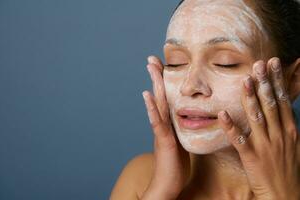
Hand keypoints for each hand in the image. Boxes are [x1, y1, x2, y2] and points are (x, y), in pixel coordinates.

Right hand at [141, 55, 189, 199]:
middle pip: (161, 95)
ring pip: (158, 103)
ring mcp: (161, 131)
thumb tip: (186, 119)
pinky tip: (147, 95)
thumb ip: (180, 129)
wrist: (167, 183)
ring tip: (150, 67)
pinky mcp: (163, 140)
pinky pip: (157, 122)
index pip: (167, 98)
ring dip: (153, 84)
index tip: (164, 65)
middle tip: (152, 58)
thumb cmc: (175, 163)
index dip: (165, 82)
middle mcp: (163, 123)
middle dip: (157, 76)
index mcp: (170, 123)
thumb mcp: (180, 141)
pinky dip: (151, 108)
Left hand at [218, 58, 298, 199]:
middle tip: (258, 63)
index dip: (277, 81)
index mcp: (289, 130)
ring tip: (244, 80)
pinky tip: (222, 114)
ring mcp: (266, 146)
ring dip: (250, 98)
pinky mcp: (253, 158)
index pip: (283, 100)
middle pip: (271, 104)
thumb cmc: (287, 169)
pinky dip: (231, 127)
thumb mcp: (292, 143)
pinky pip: (240, 140)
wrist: (286, 196)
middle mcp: (279, 135)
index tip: (272, 64)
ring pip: (257, 118)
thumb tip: (281, 107)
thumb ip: (285, 125)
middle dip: (265, 82)